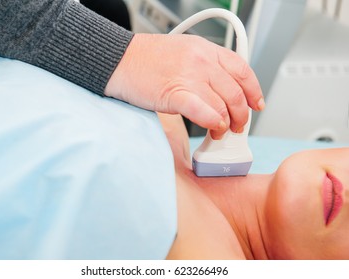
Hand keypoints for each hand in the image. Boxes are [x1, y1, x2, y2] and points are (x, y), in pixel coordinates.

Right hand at [105, 33, 263, 138]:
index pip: (243, 70)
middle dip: (242, 115)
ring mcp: (189, 77)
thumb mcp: (184, 51)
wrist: (119, 59)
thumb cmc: (146, 58)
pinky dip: (214, 124)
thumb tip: (222, 90)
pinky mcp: (175, 94)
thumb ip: (206, 66)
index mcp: (206, 49)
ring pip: (224, 105)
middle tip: (238, 125)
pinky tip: (213, 128)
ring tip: (220, 131)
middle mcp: (202, 61)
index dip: (254, 91)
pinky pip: (205, 113)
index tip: (256, 104)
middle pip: (236, 93)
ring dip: (227, 124)